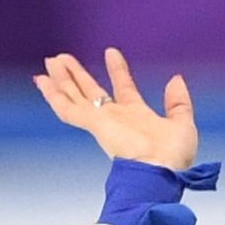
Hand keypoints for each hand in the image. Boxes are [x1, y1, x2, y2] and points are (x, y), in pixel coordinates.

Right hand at [33, 47, 198, 169]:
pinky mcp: (92, 125)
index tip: (111, 53)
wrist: (159, 171)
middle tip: (63, 58)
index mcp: (137, 116)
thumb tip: (176, 79)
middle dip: (78, 74)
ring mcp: (102, 122)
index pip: (123, 88)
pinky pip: (67, 109)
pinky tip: (41, 81)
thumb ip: (179, 102)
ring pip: (75, 96)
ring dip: (63, 78)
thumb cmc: (172, 156)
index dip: (118, 70)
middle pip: (91, 91)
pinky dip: (53, 95)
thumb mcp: (183, 123)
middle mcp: (116, 118)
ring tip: (51, 61)